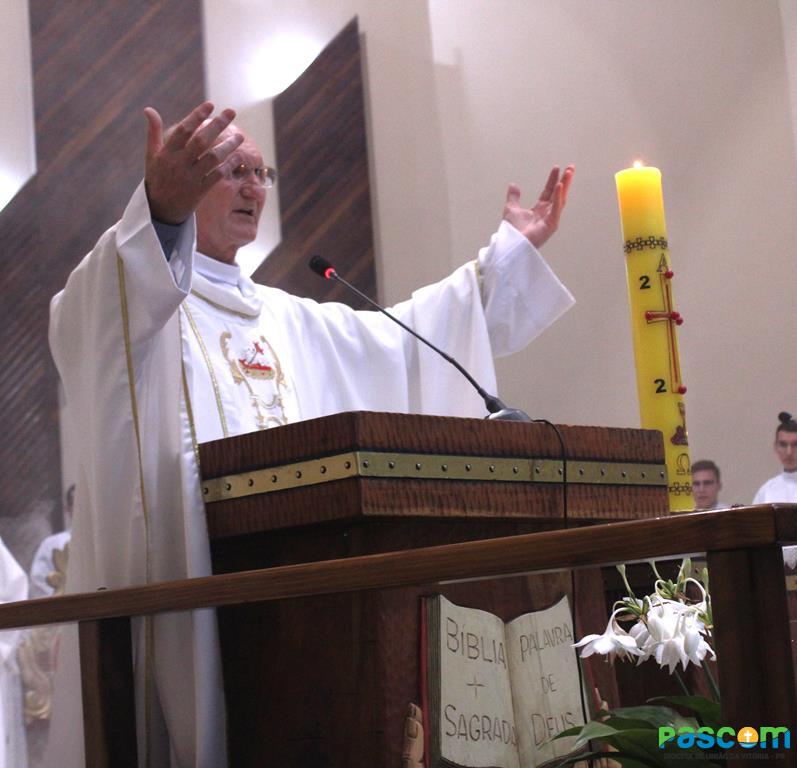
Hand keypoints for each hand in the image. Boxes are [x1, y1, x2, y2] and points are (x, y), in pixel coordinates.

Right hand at [143, 101, 244, 223]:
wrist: (161, 211)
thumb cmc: (157, 179)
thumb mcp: (152, 156)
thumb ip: (153, 132)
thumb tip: (148, 109)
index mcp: (166, 153)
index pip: (183, 130)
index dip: (196, 116)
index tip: (210, 105)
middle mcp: (179, 164)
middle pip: (201, 141)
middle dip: (217, 125)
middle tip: (231, 111)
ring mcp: (191, 178)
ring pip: (212, 158)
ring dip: (228, 146)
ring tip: (240, 135)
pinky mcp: (200, 191)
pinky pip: (218, 176)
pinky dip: (229, 166)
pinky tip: (239, 157)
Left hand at [502, 164, 574, 248]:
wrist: (511, 243)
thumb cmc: (512, 231)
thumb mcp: (511, 208)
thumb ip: (513, 197)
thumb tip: (513, 185)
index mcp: (539, 210)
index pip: (548, 192)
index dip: (552, 180)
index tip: (556, 168)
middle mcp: (547, 214)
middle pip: (558, 194)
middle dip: (565, 180)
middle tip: (570, 167)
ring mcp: (550, 219)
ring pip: (560, 199)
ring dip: (565, 185)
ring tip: (568, 172)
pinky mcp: (551, 225)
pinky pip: (556, 209)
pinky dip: (559, 197)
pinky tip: (560, 186)